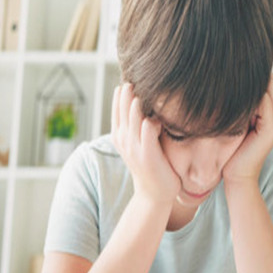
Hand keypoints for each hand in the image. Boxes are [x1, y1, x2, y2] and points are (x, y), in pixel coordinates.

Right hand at [110, 83, 180, 205]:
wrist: (155, 193)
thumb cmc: (151, 165)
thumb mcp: (140, 143)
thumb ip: (140, 126)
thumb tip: (146, 107)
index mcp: (120, 136)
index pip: (117, 109)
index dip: (121, 95)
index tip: (128, 79)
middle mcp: (124, 140)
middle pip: (123, 111)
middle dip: (126, 95)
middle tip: (132, 79)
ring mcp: (135, 148)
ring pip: (133, 119)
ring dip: (135, 106)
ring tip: (138, 91)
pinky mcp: (148, 156)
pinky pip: (148, 134)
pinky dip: (150, 125)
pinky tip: (153, 118)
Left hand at [223, 74, 272, 185]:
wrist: (238, 175)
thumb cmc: (235, 150)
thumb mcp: (240, 121)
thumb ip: (245, 104)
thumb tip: (236, 82)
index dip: (257, 75)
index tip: (238, 71)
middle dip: (254, 76)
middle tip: (235, 73)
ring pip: (270, 87)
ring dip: (251, 83)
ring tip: (232, 81)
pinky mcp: (270, 128)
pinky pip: (264, 101)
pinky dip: (250, 96)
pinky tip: (233, 95)